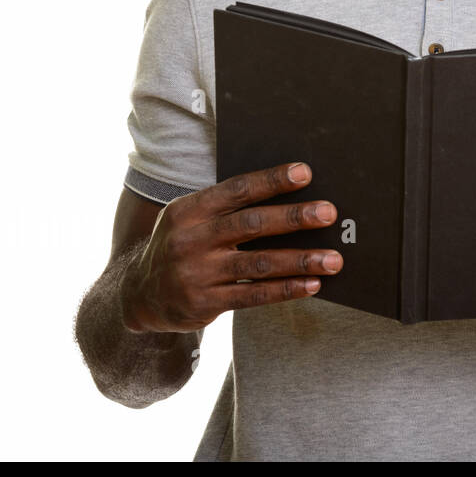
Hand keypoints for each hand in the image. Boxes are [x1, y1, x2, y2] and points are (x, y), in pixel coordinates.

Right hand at [120, 162, 342, 332]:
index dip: (271, 181)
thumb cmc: (183, 245)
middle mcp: (190, 240)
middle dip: (294, 218)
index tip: (305, 174)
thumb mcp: (191, 219)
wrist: (139, 294)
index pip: (236, 190)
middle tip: (328, 214)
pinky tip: (312, 285)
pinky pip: (253, 295)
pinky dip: (286, 289)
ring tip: (333, 259)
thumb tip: (291, 196)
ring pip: (259, 263)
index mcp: (189, 210)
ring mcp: (196, 273)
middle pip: (251, 224)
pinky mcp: (204, 303)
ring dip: (301, 260)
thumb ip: (229, 209)